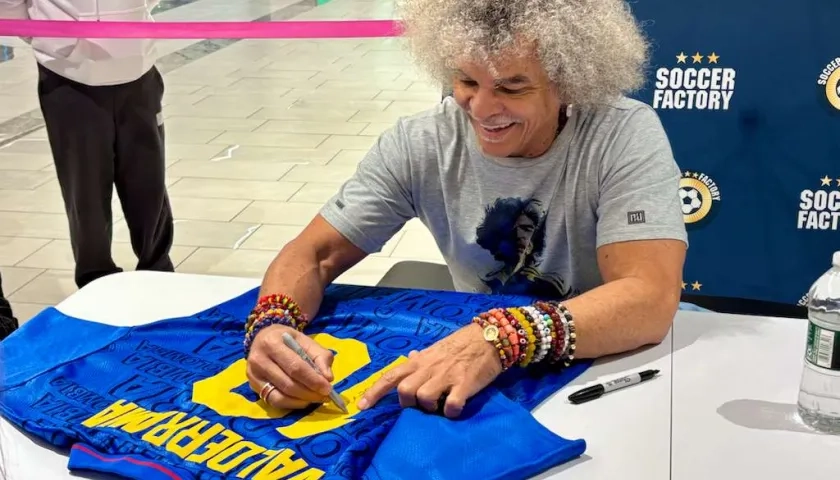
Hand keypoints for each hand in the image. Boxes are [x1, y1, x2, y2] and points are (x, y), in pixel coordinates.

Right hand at [246, 324, 334, 408]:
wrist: (263, 337)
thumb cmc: (287, 340)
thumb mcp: (305, 340)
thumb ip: (320, 356)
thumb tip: (328, 378)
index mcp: (272, 343)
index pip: (295, 366)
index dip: (312, 379)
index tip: (328, 388)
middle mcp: (259, 359)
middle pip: (287, 384)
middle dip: (309, 393)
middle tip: (325, 396)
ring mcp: (253, 375)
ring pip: (280, 396)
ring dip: (302, 400)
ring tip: (316, 398)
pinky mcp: (253, 386)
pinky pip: (273, 401)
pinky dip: (291, 404)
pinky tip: (303, 400)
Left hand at [357, 323, 502, 417]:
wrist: (488, 337)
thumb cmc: (460, 344)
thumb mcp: (435, 349)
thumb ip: (421, 358)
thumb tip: (408, 359)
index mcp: (419, 361)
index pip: (390, 376)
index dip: (374, 392)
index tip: (361, 407)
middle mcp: (429, 368)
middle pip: (404, 391)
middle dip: (408, 404)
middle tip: (420, 405)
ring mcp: (447, 376)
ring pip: (424, 398)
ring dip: (430, 408)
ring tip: (440, 405)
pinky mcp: (465, 384)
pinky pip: (452, 405)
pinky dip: (451, 412)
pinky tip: (456, 407)